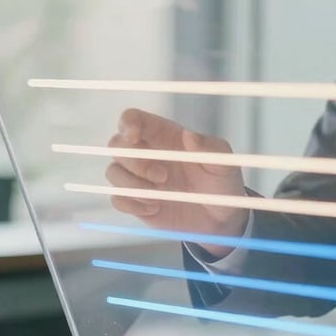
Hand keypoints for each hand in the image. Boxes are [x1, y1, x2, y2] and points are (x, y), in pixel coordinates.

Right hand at [105, 108, 248, 255]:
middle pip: (116, 145)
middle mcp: (147, 152)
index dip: (128, 123)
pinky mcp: (136, 200)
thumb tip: (189, 135)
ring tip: (159, 195)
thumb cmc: (221, 181)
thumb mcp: (223, 162)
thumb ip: (209, 147)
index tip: (135, 136)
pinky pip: (117, 198)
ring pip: (113, 172)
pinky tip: (155, 208)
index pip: (134, 118)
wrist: (220, 217)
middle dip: (135, 161)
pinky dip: (132, 204)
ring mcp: (139, 177)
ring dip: (132, 184)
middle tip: (163, 177)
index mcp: (165, 135)